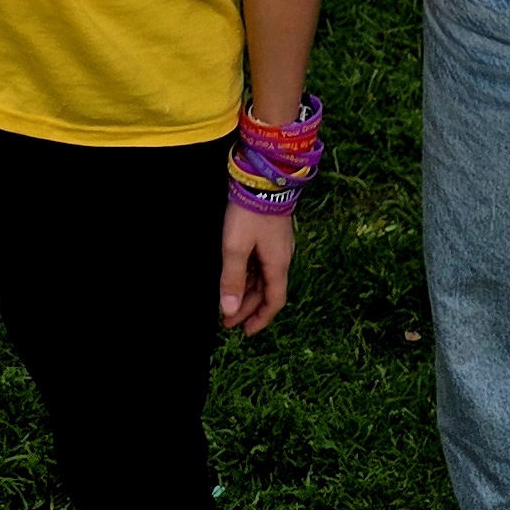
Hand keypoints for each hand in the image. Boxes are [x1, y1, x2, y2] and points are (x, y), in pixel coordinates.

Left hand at [219, 204, 294, 335]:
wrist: (263, 178)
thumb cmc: (250, 213)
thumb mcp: (235, 248)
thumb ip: (232, 280)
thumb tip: (229, 310)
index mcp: (277, 265)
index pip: (274, 302)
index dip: (260, 319)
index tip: (245, 332)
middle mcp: (282, 258)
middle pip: (267, 291)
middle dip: (248, 308)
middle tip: (227, 320)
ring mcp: (277, 245)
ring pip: (263, 278)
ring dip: (247, 293)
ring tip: (228, 302)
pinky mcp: (270, 233)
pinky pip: (261, 263)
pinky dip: (249, 276)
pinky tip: (236, 276)